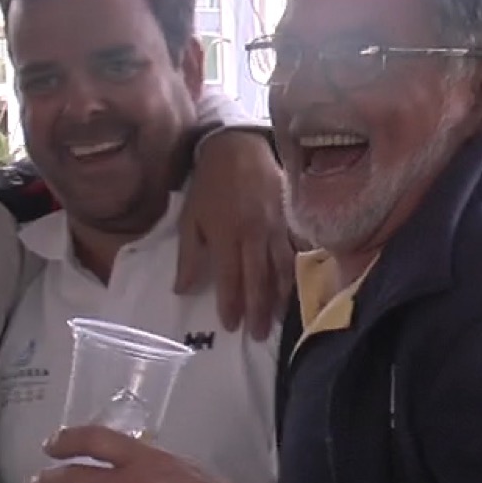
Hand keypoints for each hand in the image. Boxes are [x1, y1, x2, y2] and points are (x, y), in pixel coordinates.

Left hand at [174, 128, 293, 340]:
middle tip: (260, 334)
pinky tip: (299, 285)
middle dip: (260, 309)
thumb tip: (182, 290)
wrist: (237, 148)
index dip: (232, 304)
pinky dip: (298, 269)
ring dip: (281, 295)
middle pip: (260, 279)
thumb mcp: (190, 220)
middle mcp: (254, 235)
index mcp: (227, 236)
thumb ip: (189, 257)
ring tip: (280, 318)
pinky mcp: (291, 216)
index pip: (231, 279)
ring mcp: (276, 226)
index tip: (232, 326)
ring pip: (282, 267)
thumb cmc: (209, 187)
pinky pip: (298, 247)